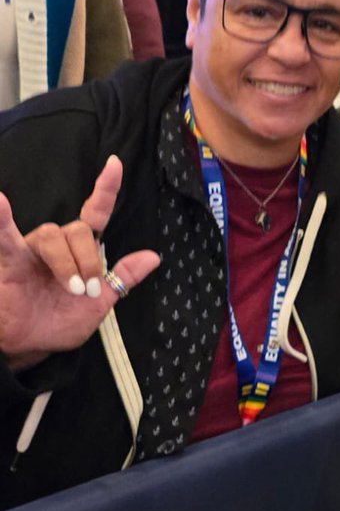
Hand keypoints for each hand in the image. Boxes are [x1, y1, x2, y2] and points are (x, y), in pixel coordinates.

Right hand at [0, 155, 159, 368]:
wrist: (31, 347)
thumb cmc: (59, 322)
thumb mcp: (100, 302)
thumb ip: (124, 277)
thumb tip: (153, 256)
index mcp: (79, 251)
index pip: (95, 213)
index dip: (106, 189)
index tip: (116, 163)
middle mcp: (57, 245)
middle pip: (78, 230)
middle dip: (88, 261)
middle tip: (85, 291)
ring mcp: (30, 249)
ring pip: (53, 235)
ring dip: (66, 263)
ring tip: (69, 289)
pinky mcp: (9, 259)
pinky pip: (3, 235)